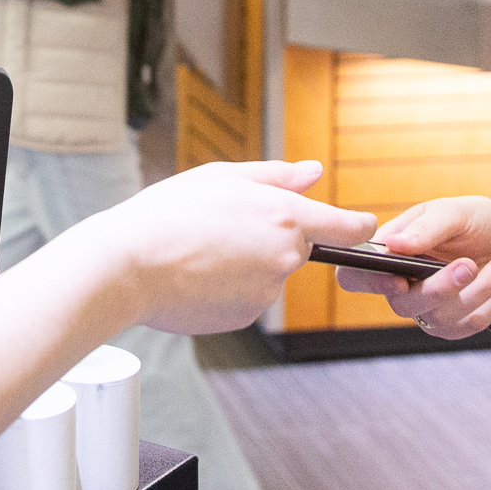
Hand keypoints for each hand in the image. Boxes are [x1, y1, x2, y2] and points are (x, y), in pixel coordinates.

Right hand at [80, 160, 376, 334]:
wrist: (127, 266)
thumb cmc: (169, 214)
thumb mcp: (222, 177)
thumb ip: (277, 176)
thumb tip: (314, 172)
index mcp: (284, 215)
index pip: (346, 226)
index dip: (358, 225)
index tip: (363, 225)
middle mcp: (284, 256)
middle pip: (297, 248)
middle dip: (272, 239)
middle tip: (222, 229)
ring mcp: (266, 292)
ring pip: (269, 274)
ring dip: (246, 265)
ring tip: (200, 252)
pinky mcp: (246, 317)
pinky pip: (246, 299)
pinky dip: (228, 289)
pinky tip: (196, 276)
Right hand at [335, 196, 490, 338]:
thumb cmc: (471, 219)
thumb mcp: (453, 211)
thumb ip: (426, 227)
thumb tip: (395, 245)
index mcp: (388, 251)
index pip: (354, 276)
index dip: (369, 282)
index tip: (399, 279)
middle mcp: (400, 284)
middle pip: (404, 303)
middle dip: (440, 288)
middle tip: (469, 265)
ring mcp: (426, 308)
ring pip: (442, 317)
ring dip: (481, 289)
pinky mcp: (452, 324)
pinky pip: (469, 325)